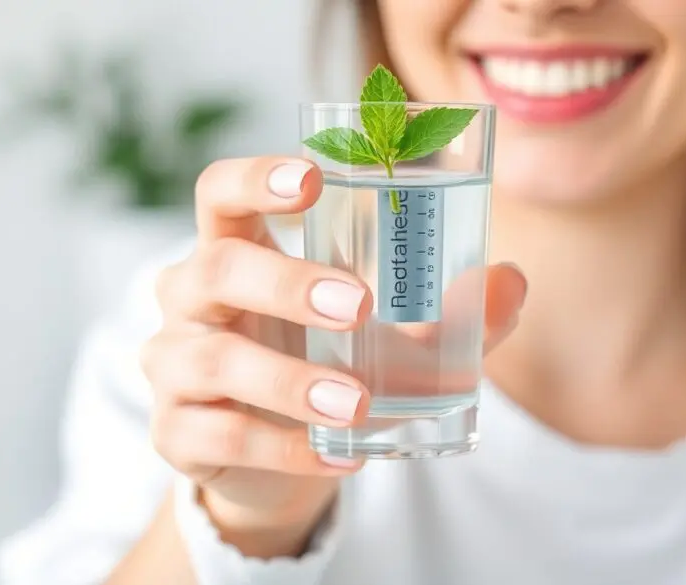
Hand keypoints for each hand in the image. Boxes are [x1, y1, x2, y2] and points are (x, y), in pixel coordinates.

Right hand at [140, 157, 526, 553]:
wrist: (284, 463)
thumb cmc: (332, 371)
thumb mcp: (395, 338)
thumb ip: (453, 313)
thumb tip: (511, 282)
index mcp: (239, 251)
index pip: (221, 193)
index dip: (255, 178)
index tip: (312, 179)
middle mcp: (193, 299)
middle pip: (216, 268)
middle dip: (286, 283)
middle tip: (357, 306)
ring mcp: (174, 365)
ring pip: (212, 358)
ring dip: (289, 380)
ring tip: (359, 402)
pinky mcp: (175, 432)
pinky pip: (220, 433)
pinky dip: (282, 445)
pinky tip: (340, 454)